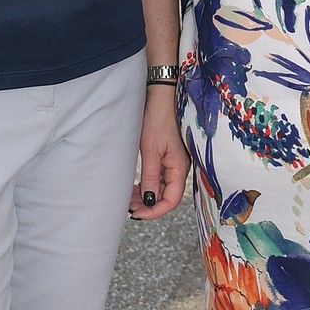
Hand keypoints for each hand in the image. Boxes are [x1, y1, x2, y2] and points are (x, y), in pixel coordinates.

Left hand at [129, 87, 189, 220]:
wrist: (162, 96)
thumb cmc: (158, 119)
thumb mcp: (151, 150)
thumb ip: (151, 177)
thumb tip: (149, 201)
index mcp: (179, 168)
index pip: (171, 200)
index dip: (155, 211)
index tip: (137, 214)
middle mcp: (179, 167)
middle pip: (166, 196)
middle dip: (148, 205)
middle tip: (129, 208)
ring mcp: (174, 162)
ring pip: (162, 188)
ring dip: (147, 196)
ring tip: (130, 199)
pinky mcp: (168, 156)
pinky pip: (160, 177)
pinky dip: (148, 184)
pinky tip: (137, 187)